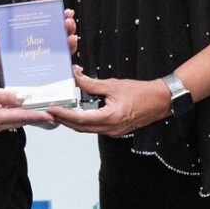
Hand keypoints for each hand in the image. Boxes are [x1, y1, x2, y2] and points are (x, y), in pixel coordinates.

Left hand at [0, 8, 77, 81]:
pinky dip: (71, 60)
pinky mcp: (58, 76)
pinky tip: (70, 53)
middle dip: (67, 25)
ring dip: (71, 39)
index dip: (57, 17)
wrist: (11, 96)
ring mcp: (55, 62)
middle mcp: (49, 49)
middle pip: (62, 34)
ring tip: (70, 37)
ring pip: (67, 48)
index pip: (50, 26)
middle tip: (67, 20)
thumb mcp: (1, 56)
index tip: (61, 10)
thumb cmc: (9, 73)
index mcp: (38, 40)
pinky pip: (68, 67)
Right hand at [0, 82, 54, 132]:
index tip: (52, 116)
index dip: (38, 115)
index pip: (23, 116)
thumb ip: (4, 96)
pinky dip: (17, 116)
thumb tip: (21, 99)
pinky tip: (22, 110)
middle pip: (21, 121)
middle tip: (52, 114)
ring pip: (15, 122)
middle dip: (37, 117)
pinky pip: (8, 122)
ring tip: (42, 112)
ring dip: (28, 117)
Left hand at [49, 68, 170, 136]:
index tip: (51, 109)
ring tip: (59, 112)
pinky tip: (76, 113)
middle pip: (80, 127)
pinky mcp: (114, 130)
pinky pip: (94, 128)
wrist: (160, 101)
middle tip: (49, 111)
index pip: (80, 119)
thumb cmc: (141, 92)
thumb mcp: (113, 85)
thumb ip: (91, 83)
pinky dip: (82, 122)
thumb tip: (75, 76)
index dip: (64, 115)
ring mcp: (112, 132)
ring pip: (86, 129)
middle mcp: (110, 129)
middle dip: (63, 120)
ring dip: (72, 122)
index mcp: (110, 118)